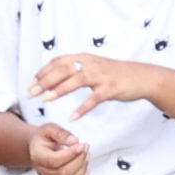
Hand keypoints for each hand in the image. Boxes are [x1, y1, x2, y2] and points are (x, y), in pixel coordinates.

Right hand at [26, 122, 87, 174]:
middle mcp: (43, 172)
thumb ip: (61, 133)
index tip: (81, 145)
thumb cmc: (44, 138)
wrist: (38, 148)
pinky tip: (85, 171)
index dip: (70, 154)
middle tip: (85, 148)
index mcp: (38, 156)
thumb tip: (74, 141)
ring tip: (86, 156)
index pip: (54, 161)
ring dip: (82, 170)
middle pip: (63, 173)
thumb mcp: (49, 129)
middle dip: (79, 160)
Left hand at [32, 53, 162, 119]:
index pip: (59, 61)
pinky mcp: (111, 88)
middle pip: (64, 69)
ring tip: (47, 100)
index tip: (31, 83)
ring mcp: (101, 76)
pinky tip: (73, 117)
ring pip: (77, 80)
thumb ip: (76, 69)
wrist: (142, 77)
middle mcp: (91, 64)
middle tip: (32, 93)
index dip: (43, 71)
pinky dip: (83, 108)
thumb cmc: (115, 74)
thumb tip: (56, 76)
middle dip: (46, 81)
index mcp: (85, 58)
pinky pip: (94, 99)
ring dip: (60, 90)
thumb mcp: (93, 67)